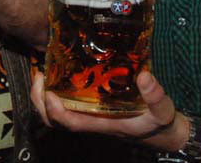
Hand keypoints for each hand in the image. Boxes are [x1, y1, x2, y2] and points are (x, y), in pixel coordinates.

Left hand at [32, 69, 184, 150]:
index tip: (48, 91)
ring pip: (55, 111)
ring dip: (43, 94)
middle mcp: (89, 120)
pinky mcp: (89, 106)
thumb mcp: (162, 110)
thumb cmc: (158, 123)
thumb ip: (155, 96)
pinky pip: (65, 101)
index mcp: (100, 124)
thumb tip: (145, 76)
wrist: (160, 131)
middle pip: (53, 119)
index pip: (69, 122)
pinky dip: (55, 89)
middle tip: (38, 75)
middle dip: (39, 100)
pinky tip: (57, 71)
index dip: (54, 110)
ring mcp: (87, 114)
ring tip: (42, 71)